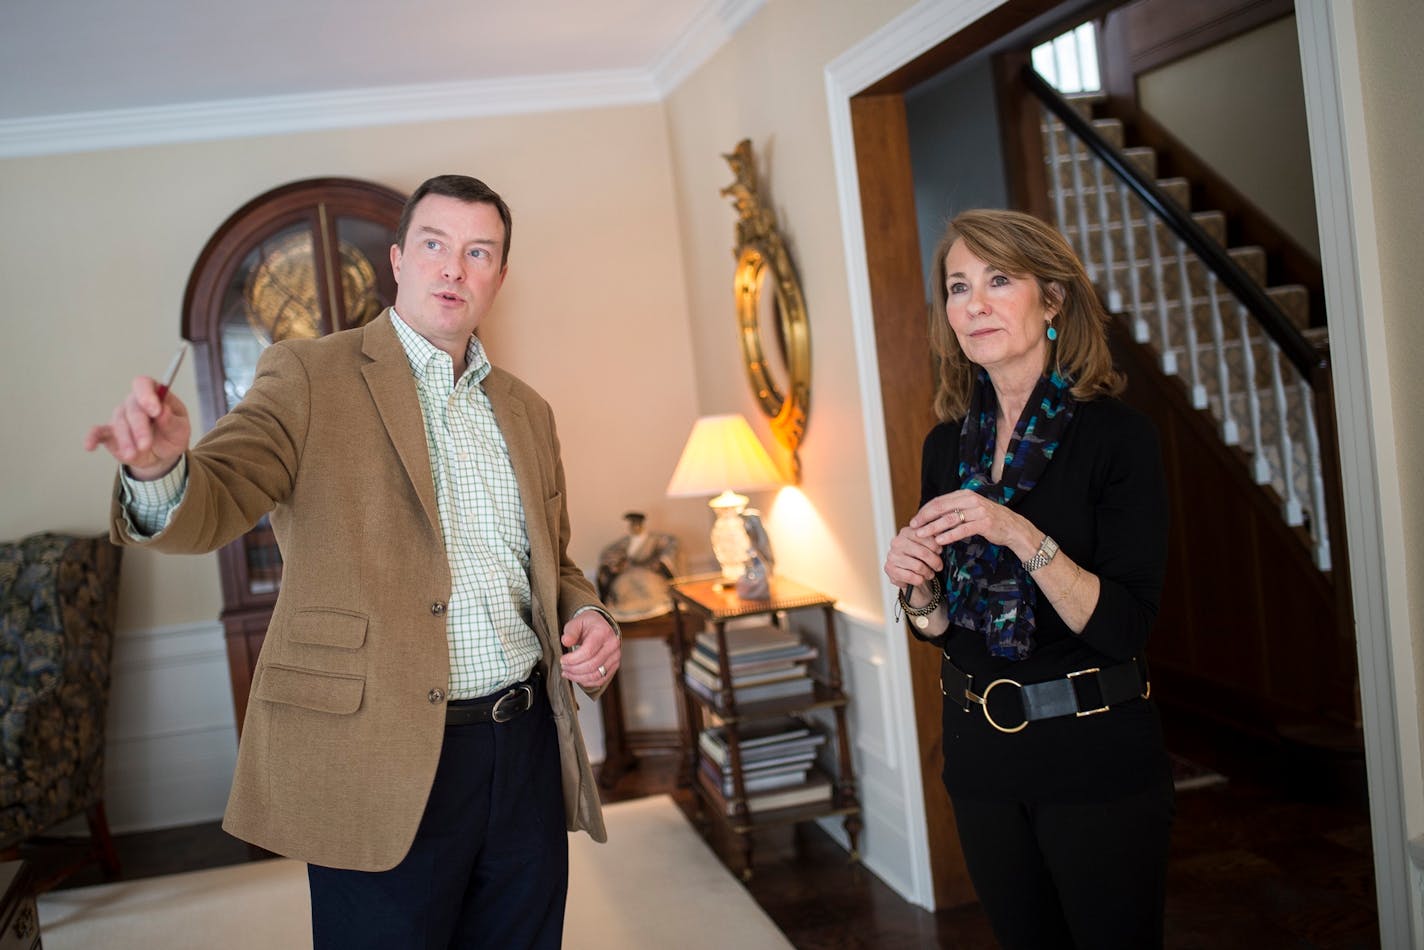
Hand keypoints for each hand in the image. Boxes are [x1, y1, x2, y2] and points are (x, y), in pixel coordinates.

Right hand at [84, 376, 191, 478]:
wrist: (163, 455)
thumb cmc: (172, 436)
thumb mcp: (181, 430)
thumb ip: (172, 421)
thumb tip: (162, 411)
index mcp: (154, 395)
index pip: (144, 384)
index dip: (147, 394)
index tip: (155, 411)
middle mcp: (135, 402)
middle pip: (132, 408)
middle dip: (139, 427)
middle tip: (145, 444)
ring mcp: (121, 417)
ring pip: (119, 423)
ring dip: (126, 440)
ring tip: (134, 454)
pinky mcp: (110, 433)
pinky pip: (98, 432)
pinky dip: (92, 438)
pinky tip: (90, 446)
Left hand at [560, 611, 620, 688]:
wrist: (600, 625)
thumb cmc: (588, 624)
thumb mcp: (577, 622)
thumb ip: (570, 631)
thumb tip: (565, 641)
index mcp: (603, 633)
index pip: (588, 652)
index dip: (572, 659)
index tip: (562, 659)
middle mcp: (612, 645)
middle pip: (592, 665)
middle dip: (574, 669)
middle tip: (563, 667)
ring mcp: (615, 657)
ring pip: (596, 675)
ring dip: (579, 677)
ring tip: (568, 673)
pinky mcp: (614, 665)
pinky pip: (601, 679)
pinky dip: (587, 681)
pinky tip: (577, 677)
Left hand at [909, 490, 1034, 560]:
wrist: (1012, 527)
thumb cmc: (987, 519)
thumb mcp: (970, 509)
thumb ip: (954, 509)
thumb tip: (931, 514)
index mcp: (965, 494)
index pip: (939, 501)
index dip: (925, 510)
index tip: (915, 519)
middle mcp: (971, 500)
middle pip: (942, 507)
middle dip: (925, 518)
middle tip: (913, 526)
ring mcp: (978, 511)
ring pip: (950, 519)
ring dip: (933, 527)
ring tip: (922, 535)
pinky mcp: (984, 523)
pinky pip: (962, 530)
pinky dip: (949, 535)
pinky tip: (939, 541)